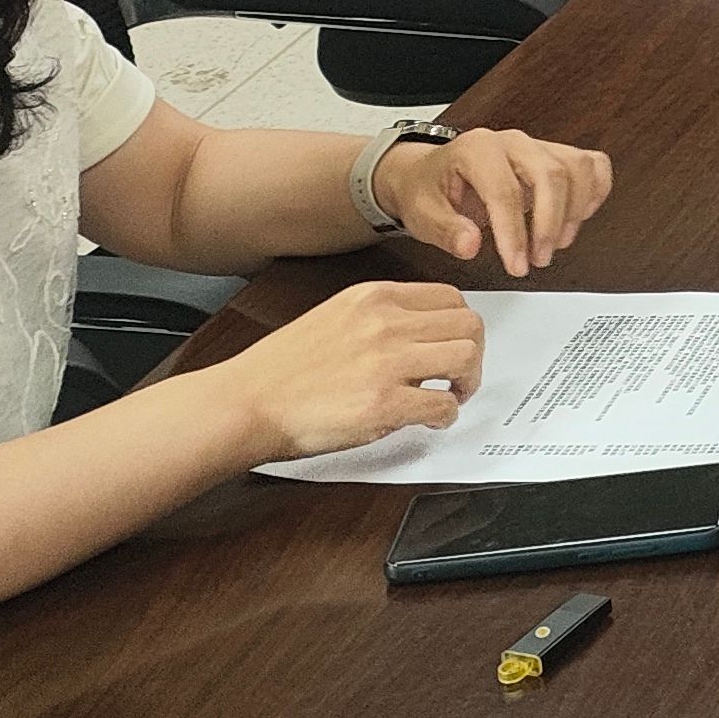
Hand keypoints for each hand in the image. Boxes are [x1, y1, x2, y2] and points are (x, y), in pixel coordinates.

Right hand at [232, 279, 482, 460]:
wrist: (244, 403)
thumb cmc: (281, 370)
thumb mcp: (335, 317)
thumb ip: (380, 318)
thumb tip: (422, 334)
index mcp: (374, 298)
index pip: (451, 298)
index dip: (460, 327)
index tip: (453, 346)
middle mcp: (384, 323)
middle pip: (469, 325)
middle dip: (474, 354)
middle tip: (460, 376)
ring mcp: (386, 363)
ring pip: (465, 358)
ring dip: (467, 383)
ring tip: (449, 396)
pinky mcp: (382, 405)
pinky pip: (443, 404)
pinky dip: (447, 415)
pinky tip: (431, 420)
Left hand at [376, 128, 615, 278]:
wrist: (431, 174)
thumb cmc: (427, 191)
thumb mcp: (421, 213)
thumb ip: (445, 230)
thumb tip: (471, 245)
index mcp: (477, 149)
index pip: (505, 191)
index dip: (515, 233)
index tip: (516, 265)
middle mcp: (512, 142)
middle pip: (550, 174)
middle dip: (549, 224)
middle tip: (538, 260)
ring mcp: (537, 146)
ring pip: (577, 168)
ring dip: (574, 211)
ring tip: (556, 244)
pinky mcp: (555, 155)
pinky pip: (592, 165)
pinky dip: (595, 191)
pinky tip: (580, 217)